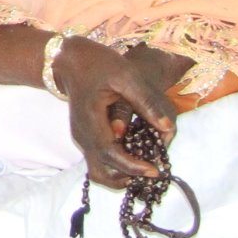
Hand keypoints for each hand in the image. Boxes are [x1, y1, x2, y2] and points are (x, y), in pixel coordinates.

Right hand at [53, 36, 190, 187]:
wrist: (71, 61)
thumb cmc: (100, 64)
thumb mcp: (126, 76)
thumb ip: (146, 102)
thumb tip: (167, 127)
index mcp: (91, 120)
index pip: (110, 154)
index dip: (132, 166)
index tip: (154, 170)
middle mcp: (83, 135)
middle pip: (102, 170)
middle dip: (129, 176)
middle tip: (153, 170)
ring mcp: (82, 138)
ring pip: (98, 171)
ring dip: (121, 175)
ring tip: (144, 167)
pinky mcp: (85, 138)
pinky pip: (99, 161)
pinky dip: (116, 166)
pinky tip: (134, 156)